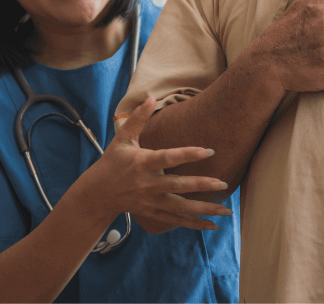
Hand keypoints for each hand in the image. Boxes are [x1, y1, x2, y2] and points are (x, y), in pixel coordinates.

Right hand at [71, 96, 232, 233]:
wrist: (98, 194)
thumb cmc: (112, 162)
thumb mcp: (122, 138)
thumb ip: (138, 118)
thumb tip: (151, 97)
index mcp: (141, 163)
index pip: (167, 158)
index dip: (188, 154)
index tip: (209, 150)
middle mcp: (147, 184)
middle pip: (177, 186)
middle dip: (201, 186)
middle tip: (223, 183)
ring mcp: (151, 201)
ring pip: (181, 208)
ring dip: (204, 210)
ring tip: (226, 211)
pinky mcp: (153, 213)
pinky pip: (176, 221)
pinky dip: (195, 224)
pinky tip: (213, 226)